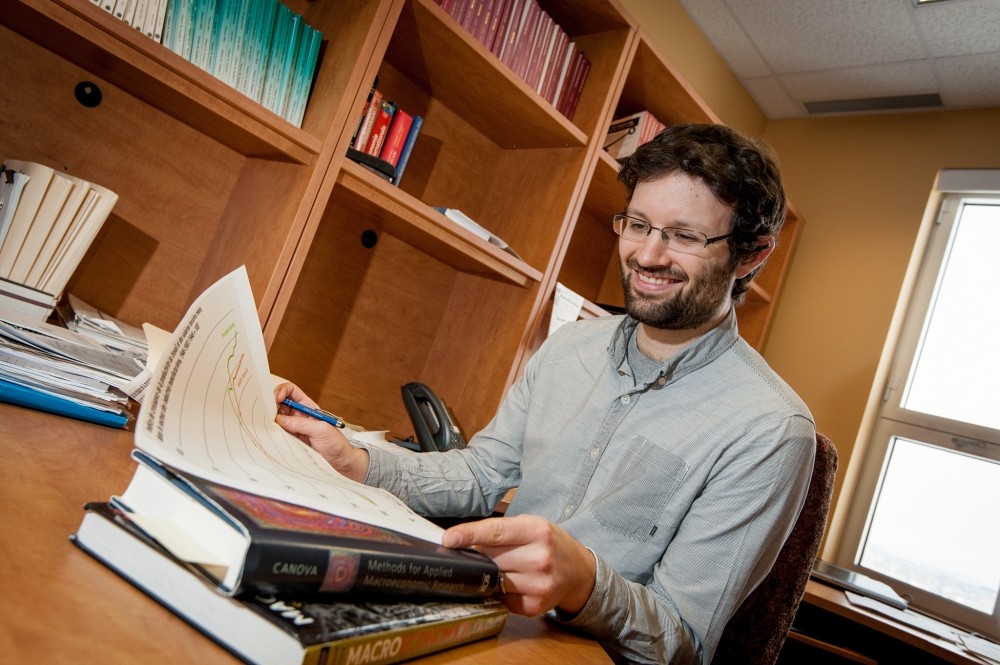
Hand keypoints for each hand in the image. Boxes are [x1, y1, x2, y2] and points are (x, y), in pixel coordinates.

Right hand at [274, 382, 369, 482]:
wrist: (340, 462)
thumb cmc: (336, 443)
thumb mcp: (321, 430)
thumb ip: (301, 424)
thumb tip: (280, 420)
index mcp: (308, 407)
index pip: (291, 391)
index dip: (282, 391)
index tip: (277, 398)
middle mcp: (298, 415)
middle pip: (279, 404)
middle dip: (271, 405)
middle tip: (265, 413)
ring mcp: (293, 428)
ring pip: (276, 419)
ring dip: (269, 419)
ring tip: (264, 424)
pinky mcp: (290, 440)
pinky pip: (277, 433)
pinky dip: (271, 432)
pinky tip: (268, 434)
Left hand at [442, 514, 595, 616]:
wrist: (579, 572)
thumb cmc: (550, 543)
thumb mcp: (531, 526)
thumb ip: (500, 532)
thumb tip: (462, 542)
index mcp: (537, 531)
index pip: (495, 533)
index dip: (469, 535)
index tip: (448, 539)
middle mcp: (540, 558)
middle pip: (491, 559)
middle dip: (479, 556)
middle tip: (478, 553)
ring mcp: (538, 585)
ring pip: (493, 580)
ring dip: (489, 574)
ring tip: (502, 567)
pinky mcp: (533, 606)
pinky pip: (501, 598)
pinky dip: (500, 590)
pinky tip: (512, 582)